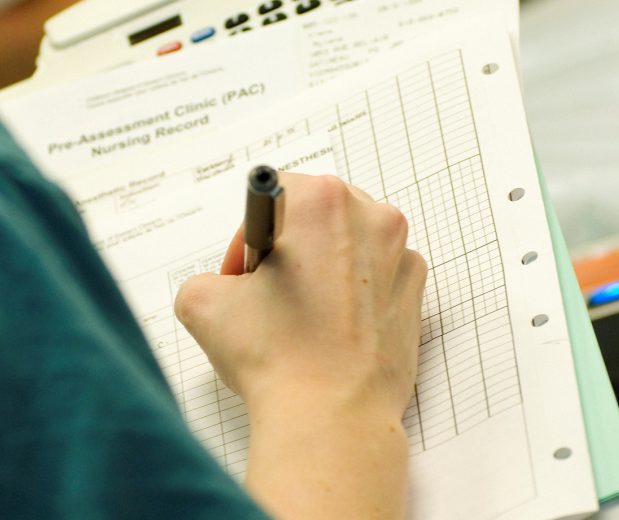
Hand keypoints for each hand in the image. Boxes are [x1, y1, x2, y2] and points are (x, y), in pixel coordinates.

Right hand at [174, 173, 426, 519]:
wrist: (331, 416)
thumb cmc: (278, 357)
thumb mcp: (202, 303)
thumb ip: (207, 276)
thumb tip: (222, 287)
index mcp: (321, 201)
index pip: (272, 194)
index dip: (247, 238)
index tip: (245, 272)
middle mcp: (371, 217)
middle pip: (317, 216)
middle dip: (289, 249)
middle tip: (268, 295)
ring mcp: (400, 256)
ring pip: (349, 246)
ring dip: (322, 271)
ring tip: (300, 318)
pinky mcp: (415, 293)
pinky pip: (377, 278)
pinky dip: (354, 296)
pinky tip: (331, 331)